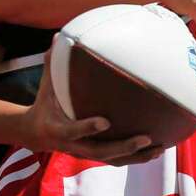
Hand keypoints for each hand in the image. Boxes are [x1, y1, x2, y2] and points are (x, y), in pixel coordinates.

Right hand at [23, 53, 160, 164]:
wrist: (36, 134)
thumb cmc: (45, 103)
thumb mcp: (45, 85)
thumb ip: (52, 64)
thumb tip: (58, 35)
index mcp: (58, 129)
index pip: (73, 131)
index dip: (88, 128)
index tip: (106, 121)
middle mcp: (73, 146)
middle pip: (100, 151)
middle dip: (123, 147)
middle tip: (146, 138)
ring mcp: (85, 153)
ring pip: (112, 160)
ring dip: (136, 156)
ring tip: (159, 148)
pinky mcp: (95, 155)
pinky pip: (117, 160)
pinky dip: (137, 157)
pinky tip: (157, 149)